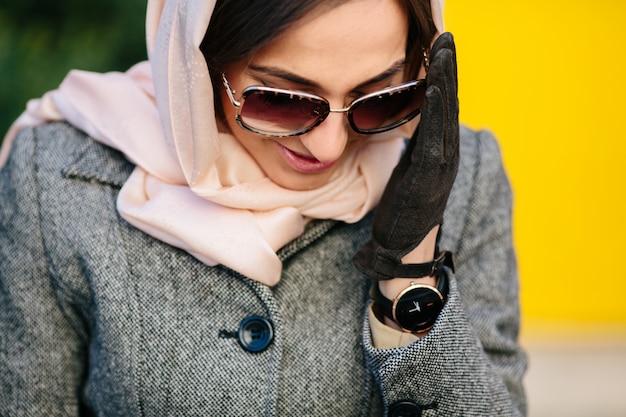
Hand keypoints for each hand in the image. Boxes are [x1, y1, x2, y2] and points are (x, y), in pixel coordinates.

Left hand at [353, 32, 458, 280]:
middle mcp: (445, 155)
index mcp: (438, 152)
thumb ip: (414, 149)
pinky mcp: (429, 178)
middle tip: (446, 37)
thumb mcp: (408, 172)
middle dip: (448, 69)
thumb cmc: (402, 212)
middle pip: (448, 104)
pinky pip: (433, 138)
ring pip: (445, 116)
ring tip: (444, 50)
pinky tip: (432, 87)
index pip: (441, 107)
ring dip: (444, 81)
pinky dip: (434, 111)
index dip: (442, 77)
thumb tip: (406, 128)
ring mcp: (440, 166)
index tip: (439, 48)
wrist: (403, 252)